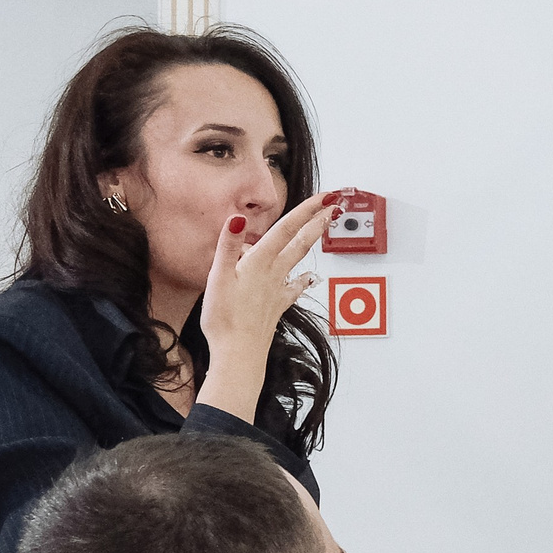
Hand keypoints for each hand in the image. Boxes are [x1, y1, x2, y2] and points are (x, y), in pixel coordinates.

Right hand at [194, 190, 335, 424]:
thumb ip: (228, 247)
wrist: (238, 355)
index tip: (325, 197)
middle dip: (316, 222)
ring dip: (311, 241)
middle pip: (299, 242)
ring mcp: (277, 291)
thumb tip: (237, 219)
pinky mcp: (276, 306)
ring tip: (323, 228)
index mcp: (259, 263)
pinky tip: (309, 278)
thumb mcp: (218, 279)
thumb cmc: (225, 320)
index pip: (286, 230)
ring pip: (298, 260)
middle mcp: (273, 275)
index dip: (305, 211)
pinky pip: (293, 287)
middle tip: (334, 205)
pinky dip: (302, 279)